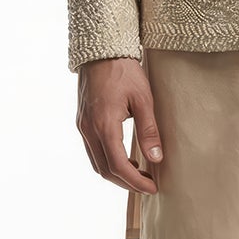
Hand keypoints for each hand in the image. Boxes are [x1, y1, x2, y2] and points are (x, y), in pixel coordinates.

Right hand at [77, 56, 162, 194]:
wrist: (101, 50)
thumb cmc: (124, 71)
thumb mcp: (143, 99)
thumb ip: (149, 130)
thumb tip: (156, 159)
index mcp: (104, 125)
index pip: (118, 166)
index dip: (135, 182)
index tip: (152, 188)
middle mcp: (89, 129)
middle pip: (105, 170)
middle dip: (126, 183)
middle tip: (147, 186)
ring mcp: (82, 126)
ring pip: (96, 163)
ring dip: (116, 174)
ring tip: (138, 175)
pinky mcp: (82, 122)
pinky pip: (92, 151)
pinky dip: (107, 161)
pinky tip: (124, 159)